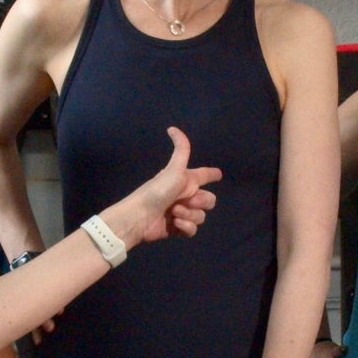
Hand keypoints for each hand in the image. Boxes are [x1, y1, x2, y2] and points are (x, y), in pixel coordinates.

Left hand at [123, 127, 221, 243]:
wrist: (140, 216)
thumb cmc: (157, 191)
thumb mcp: (173, 169)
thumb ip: (181, 150)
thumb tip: (172, 128)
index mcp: (186, 180)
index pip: (204, 175)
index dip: (211, 174)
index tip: (218, 174)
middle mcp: (185, 195)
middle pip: (209, 200)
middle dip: (201, 201)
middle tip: (187, 201)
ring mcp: (182, 213)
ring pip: (201, 216)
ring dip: (190, 214)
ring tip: (174, 213)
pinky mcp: (178, 228)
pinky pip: (193, 229)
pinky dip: (186, 227)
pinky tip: (175, 223)